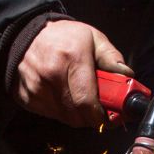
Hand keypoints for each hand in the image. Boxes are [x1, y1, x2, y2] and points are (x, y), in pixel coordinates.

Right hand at [14, 20, 131, 127]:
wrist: (27, 34)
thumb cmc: (64, 37)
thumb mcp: (93, 38)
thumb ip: (111, 58)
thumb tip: (127, 77)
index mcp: (72, 58)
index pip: (87, 101)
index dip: (100, 116)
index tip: (110, 118)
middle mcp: (51, 75)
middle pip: (77, 115)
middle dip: (91, 117)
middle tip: (98, 110)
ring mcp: (36, 88)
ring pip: (64, 118)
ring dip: (77, 115)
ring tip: (80, 99)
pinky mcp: (26, 97)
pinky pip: (51, 115)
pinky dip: (61, 112)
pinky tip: (64, 96)